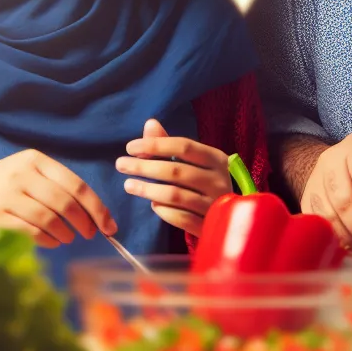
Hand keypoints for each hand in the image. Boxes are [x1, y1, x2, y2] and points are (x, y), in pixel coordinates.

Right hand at [0, 149, 116, 247]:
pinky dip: (48, 241)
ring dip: (66, 234)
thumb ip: (52, 186)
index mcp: (32, 159)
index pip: (76, 184)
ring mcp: (6, 195)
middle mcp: (20, 174)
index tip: (109, 225)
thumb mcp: (21, 175)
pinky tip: (52, 242)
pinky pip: (33, 233)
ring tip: (67, 238)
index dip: (97, 207)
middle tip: (91, 234)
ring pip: (51, 220)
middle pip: (66, 203)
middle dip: (85, 223)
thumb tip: (93, 213)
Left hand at [116, 119, 235, 236]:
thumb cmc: (205, 183)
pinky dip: (163, 211)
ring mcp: (215, 205)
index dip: (154, 145)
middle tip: (120, 165)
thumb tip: (150, 124)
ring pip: (175, 195)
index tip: (130, 147)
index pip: (183, 146)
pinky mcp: (208, 226)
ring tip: (128, 185)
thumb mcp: (194, 162)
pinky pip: (180, 218)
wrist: (230, 217)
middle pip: (176, 171)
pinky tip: (153, 205)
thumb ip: (170, 144)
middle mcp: (218, 180)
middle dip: (144, 167)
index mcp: (216, 159)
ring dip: (147, 189)